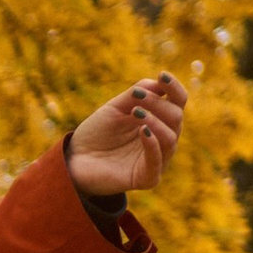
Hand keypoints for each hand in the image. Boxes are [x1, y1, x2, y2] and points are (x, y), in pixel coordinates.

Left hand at [67, 72, 185, 200]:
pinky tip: (143, 130)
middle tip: (136, 99)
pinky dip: (152, 144)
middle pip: (176, 118)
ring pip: (171, 138)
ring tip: (136, 111)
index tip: (161, 74)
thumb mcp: (116, 107)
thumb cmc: (97, 132)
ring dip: (155, 121)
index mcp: (159, 120)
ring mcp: (156, 159)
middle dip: (157, 104)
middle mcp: (162, 139)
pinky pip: (158, 161)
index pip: (177, 102)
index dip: (174, 88)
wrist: (75, 159)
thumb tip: (159, 82)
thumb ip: (138, 93)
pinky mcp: (147, 178)